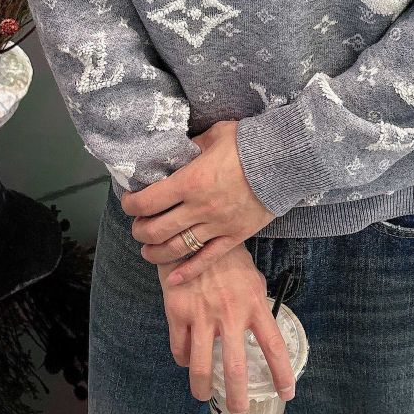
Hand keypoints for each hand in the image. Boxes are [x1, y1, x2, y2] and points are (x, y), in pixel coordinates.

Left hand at [121, 120, 275, 284]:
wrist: (284, 160)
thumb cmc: (248, 143)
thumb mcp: (213, 136)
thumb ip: (191, 147)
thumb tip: (177, 152)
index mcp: (189, 182)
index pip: (147, 201)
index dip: (131, 204)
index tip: (129, 202)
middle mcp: (199, 208)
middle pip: (156, 230)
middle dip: (139, 230)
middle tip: (137, 226)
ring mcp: (217, 225)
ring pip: (176, 248)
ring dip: (155, 252)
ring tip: (148, 250)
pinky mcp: (234, 236)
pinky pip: (207, 259)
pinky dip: (188, 271)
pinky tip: (174, 278)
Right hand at [158, 243, 295, 413]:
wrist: (192, 234)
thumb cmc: (226, 257)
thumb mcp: (251, 277)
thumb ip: (256, 303)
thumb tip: (262, 326)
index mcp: (254, 304)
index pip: (273, 346)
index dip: (281, 373)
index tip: (287, 393)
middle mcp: (230, 313)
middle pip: (236, 368)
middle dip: (238, 397)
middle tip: (239, 409)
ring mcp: (202, 314)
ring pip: (201, 367)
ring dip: (203, 389)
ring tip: (206, 396)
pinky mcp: (177, 312)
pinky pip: (180, 350)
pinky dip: (184, 361)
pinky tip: (187, 361)